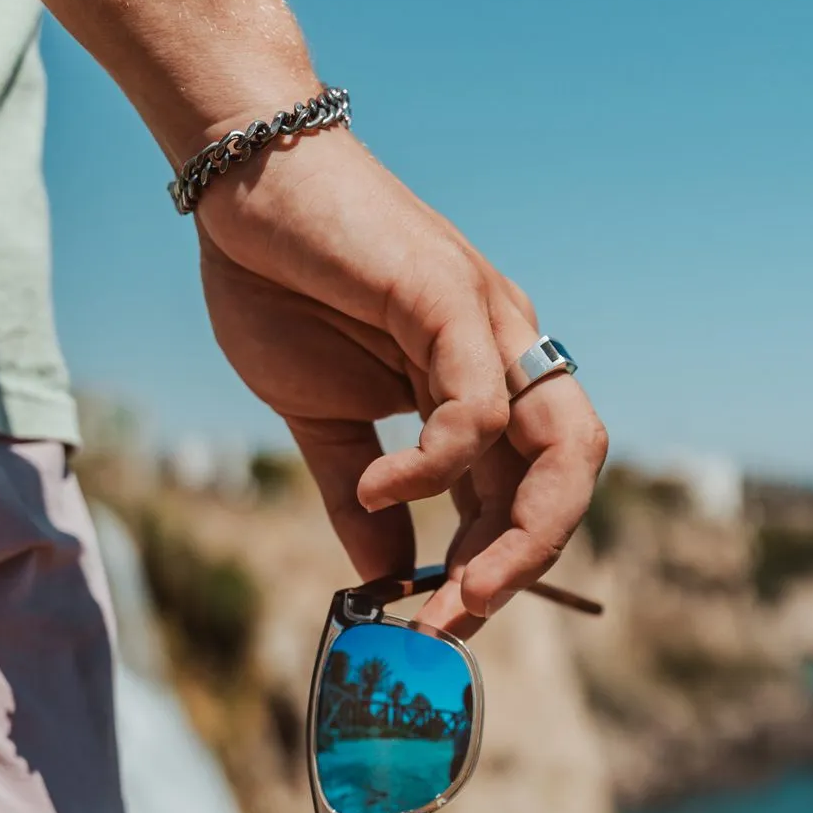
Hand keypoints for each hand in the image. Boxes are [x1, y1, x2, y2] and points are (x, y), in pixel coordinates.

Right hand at [195, 130, 607, 636]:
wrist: (242, 187)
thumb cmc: (282, 288)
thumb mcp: (321, 421)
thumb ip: (358, 498)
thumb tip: (382, 576)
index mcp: (483, 389)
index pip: (525, 494)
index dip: (495, 569)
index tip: (440, 625)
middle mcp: (506, 358)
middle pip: (570, 477)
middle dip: (525, 565)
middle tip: (457, 624)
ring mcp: (489, 325)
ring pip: (560, 448)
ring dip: (515, 540)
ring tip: (450, 595)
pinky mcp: (452, 297)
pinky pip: (476, 408)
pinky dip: (433, 468)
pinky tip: (376, 490)